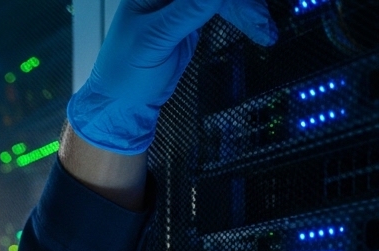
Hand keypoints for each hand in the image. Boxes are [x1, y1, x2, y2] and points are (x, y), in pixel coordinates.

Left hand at [68, 0, 276, 154]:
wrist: (123, 102)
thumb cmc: (125, 75)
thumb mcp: (155, 41)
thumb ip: (188, 10)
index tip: (249, 7)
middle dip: (243, 5)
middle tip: (262, 22)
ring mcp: (179, 3)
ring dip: (247, 10)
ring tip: (265, 31)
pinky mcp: (191, 15)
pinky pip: (224, 7)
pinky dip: (242, 16)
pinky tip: (258, 27)